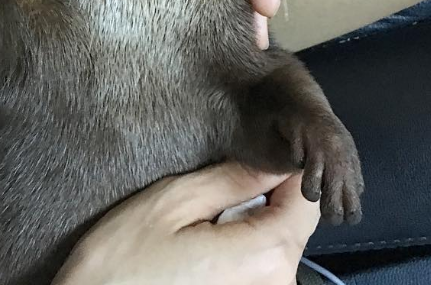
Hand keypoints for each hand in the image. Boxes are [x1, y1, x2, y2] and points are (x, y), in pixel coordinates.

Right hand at [52, 165, 319, 284]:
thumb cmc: (123, 263)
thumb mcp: (172, 203)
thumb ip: (231, 179)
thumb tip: (272, 162)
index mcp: (267, 254)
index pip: (306, 199)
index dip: (284, 171)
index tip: (254, 157)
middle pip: (291, 225)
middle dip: (259, 202)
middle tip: (208, 197)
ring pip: (273, 248)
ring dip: (246, 229)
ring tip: (196, 229)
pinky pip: (256, 272)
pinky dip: (236, 254)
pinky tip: (197, 256)